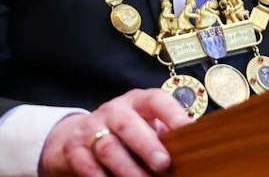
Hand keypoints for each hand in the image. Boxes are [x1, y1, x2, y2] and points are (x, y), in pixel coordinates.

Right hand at [38, 88, 189, 175]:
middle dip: (146, 145)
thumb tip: (195, 151)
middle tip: (164, 164)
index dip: (172, 113)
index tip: (188, 129)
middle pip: (128, 124)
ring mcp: (92, 128)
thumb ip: (165, 136)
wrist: (79, 136)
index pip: (155, 101)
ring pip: (108, 148)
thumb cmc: (126, 134)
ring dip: (127, 169)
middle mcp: (114, 111)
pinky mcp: (74, 147)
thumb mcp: (145, 127)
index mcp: (138, 103)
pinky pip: (85, 164)